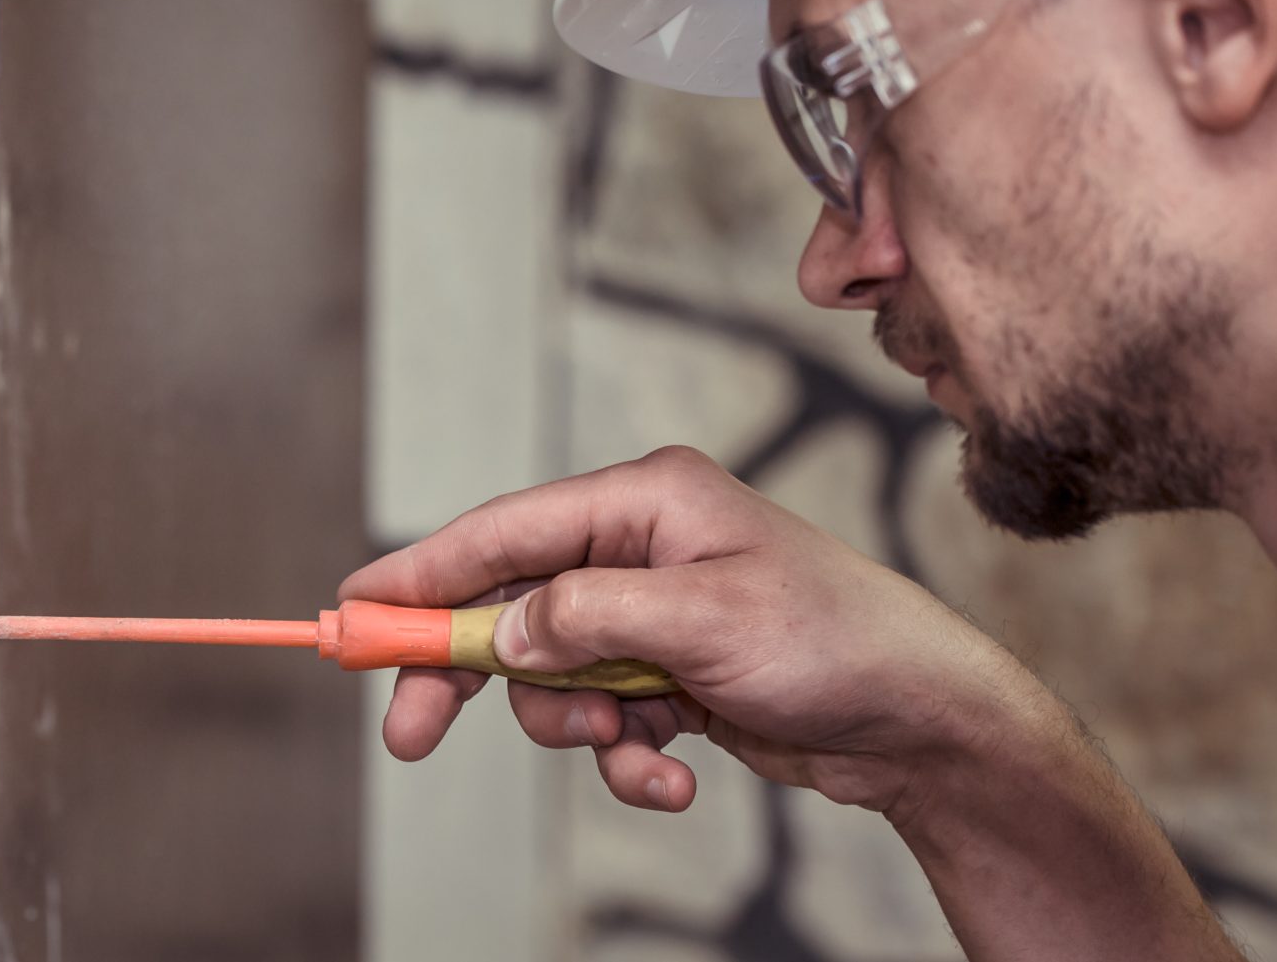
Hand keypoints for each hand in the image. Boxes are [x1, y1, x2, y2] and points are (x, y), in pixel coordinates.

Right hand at [339, 446, 1059, 819]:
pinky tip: (677, 775)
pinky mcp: (670, 673)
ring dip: (582, 731)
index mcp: (644, 500)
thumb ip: (588, 617)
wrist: (924, 721)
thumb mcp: (704, 621)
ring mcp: (652, 613)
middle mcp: (640, 547)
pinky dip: (630, 757)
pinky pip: (605, 719)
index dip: (419, 573)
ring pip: (552, 679)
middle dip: (468, 678)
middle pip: (508, 610)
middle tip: (409, 737)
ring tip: (640, 751)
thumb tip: (504, 633)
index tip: (351, 611)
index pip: (503, 531)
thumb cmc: (838, 642)